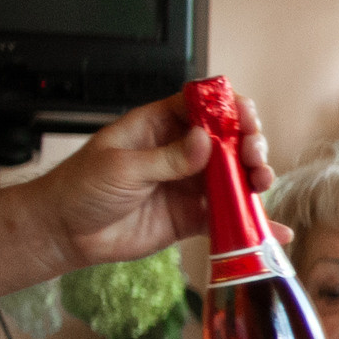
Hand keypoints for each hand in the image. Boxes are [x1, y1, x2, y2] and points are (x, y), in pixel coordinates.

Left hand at [37, 91, 283, 269]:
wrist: (65, 232)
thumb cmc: (80, 187)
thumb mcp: (122, 166)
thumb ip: (168, 157)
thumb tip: (206, 141)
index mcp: (159, 126)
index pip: (203, 106)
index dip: (229, 108)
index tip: (245, 118)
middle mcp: (180, 152)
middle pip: (228, 140)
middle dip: (249, 144)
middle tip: (254, 157)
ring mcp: (189, 184)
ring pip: (235, 176)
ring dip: (255, 178)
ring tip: (261, 184)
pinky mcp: (192, 216)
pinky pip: (229, 217)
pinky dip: (252, 222)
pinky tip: (273, 230)